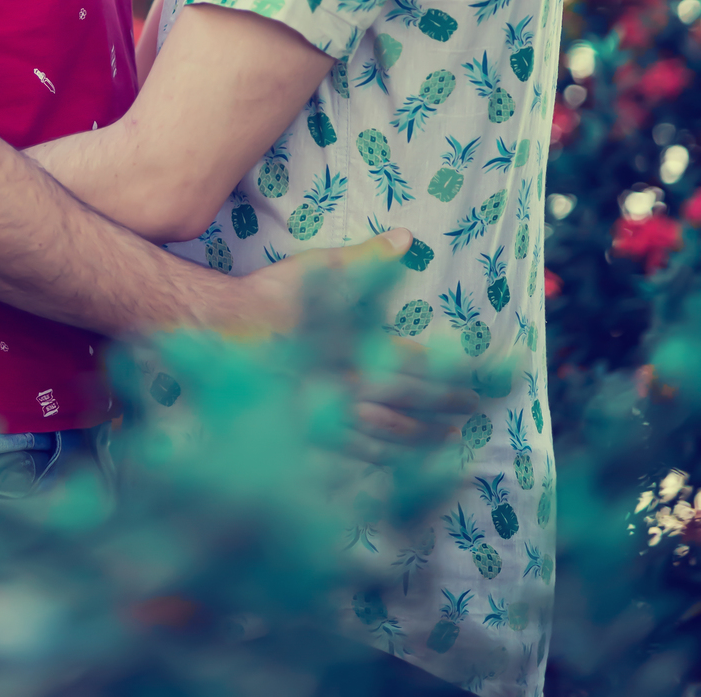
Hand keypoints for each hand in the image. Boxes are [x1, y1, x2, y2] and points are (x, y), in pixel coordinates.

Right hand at [241, 231, 476, 455]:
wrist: (218, 333)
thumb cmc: (270, 297)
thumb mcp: (321, 269)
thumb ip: (367, 260)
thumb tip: (407, 239)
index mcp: (358, 348)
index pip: (420, 365)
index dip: (456, 372)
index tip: (484, 380)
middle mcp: (350, 386)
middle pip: (411, 402)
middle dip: (447, 406)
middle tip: (478, 411)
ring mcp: (328, 414)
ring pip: (388, 432)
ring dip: (424, 437)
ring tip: (451, 441)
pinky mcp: (306, 429)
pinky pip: (354, 453)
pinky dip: (384, 459)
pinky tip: (396, 464)